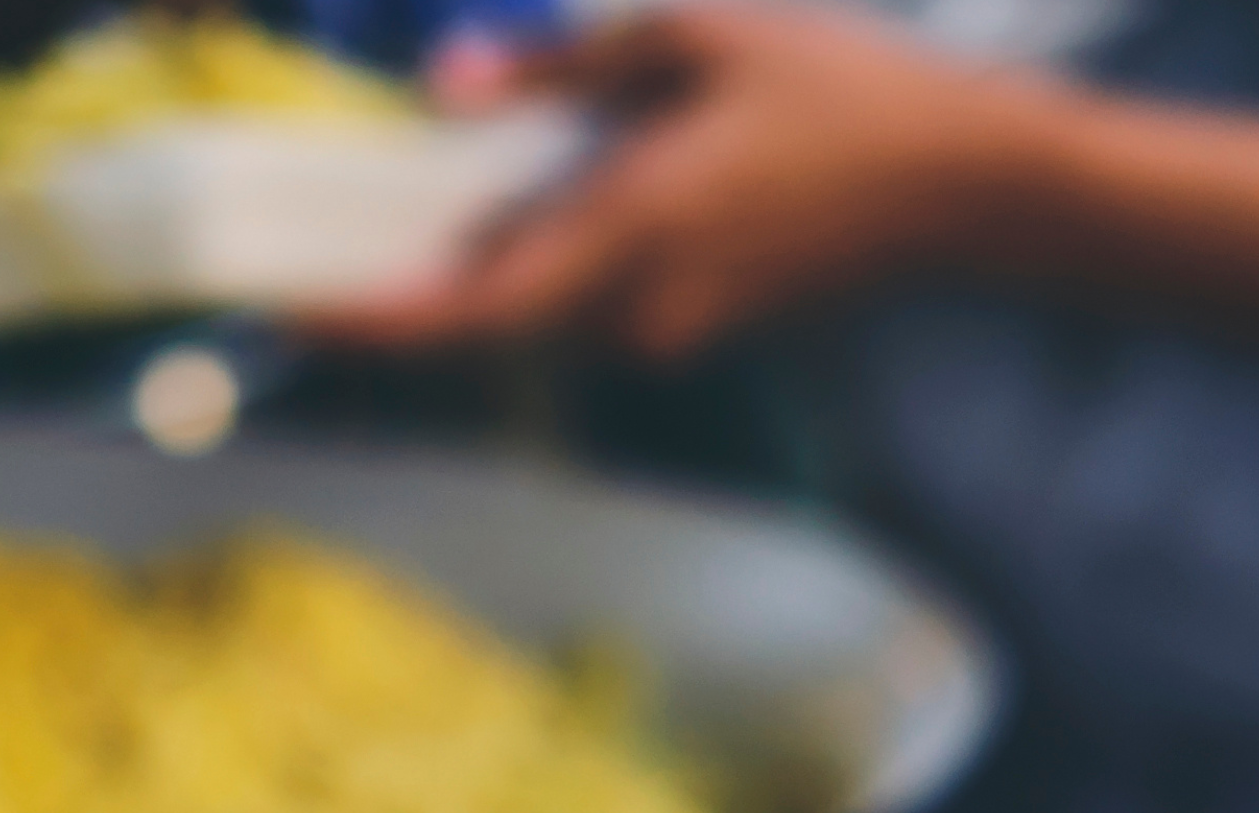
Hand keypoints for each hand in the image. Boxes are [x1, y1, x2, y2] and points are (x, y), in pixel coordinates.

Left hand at [319, 4, 1057, 358]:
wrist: (964, 185)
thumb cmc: (839, 92)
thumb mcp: (691, 37)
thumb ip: (561, 74)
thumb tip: (449, 91)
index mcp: (630, 227)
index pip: (471, 309)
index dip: (374, 324)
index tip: (294, 315)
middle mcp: (643, 305)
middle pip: (493, 322)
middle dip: (414, 290)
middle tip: (337, 250)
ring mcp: (678, 329)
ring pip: (546, 313)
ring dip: (494, 267)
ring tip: (444, 202)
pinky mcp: (706, 328)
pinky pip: (598, 304)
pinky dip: (555, 262)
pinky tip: (554, 198)